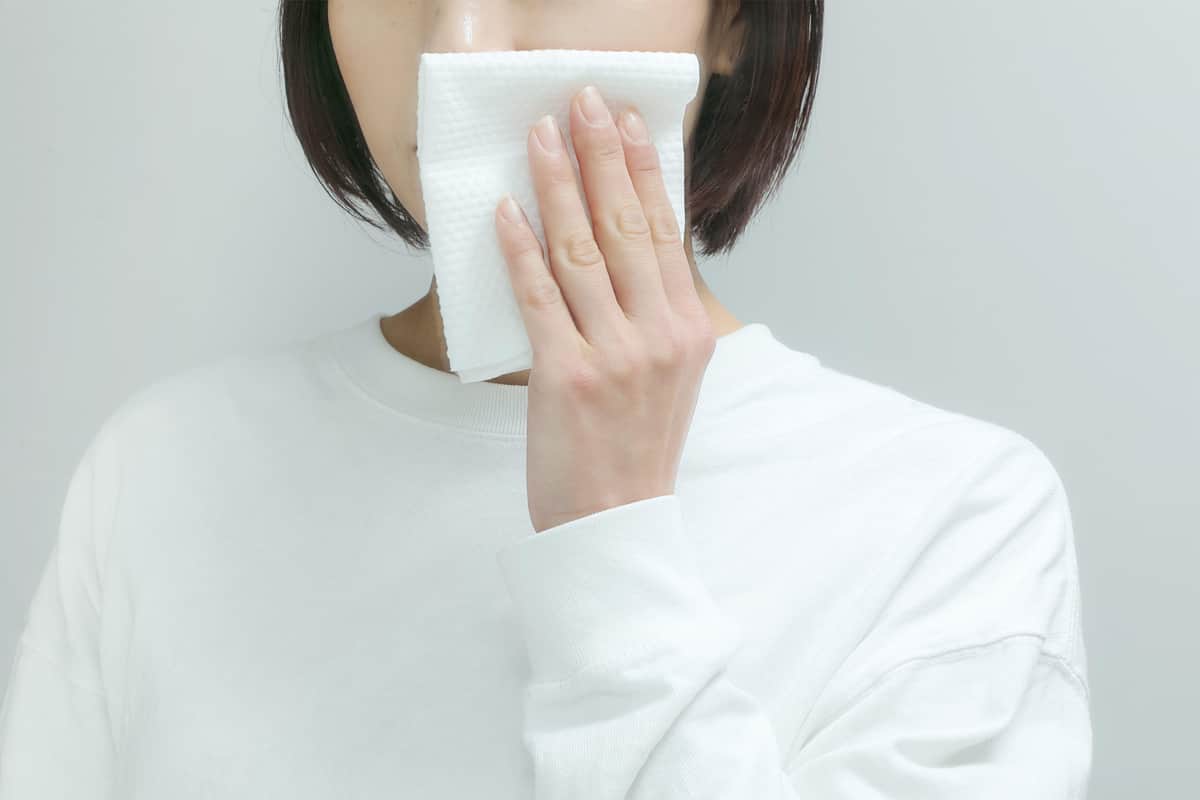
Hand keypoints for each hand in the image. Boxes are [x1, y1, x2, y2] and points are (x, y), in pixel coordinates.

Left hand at [493, 85, 716, 533]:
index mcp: (690, 329)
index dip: (643, 170)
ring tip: (538, 137)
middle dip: (599, 156)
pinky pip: (538, 297)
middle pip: (625, 226)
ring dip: (555, 186)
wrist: (616, 521)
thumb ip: (657, 311)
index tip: (625, 122)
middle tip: (580, 102)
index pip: (665, 231)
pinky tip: (506, 211)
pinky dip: (520, 249)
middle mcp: (659, 335)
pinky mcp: (565, 375)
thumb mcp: (669, 374)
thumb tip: (628, 245)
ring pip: (581, 251)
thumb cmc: (636, 447)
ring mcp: (614, 354)